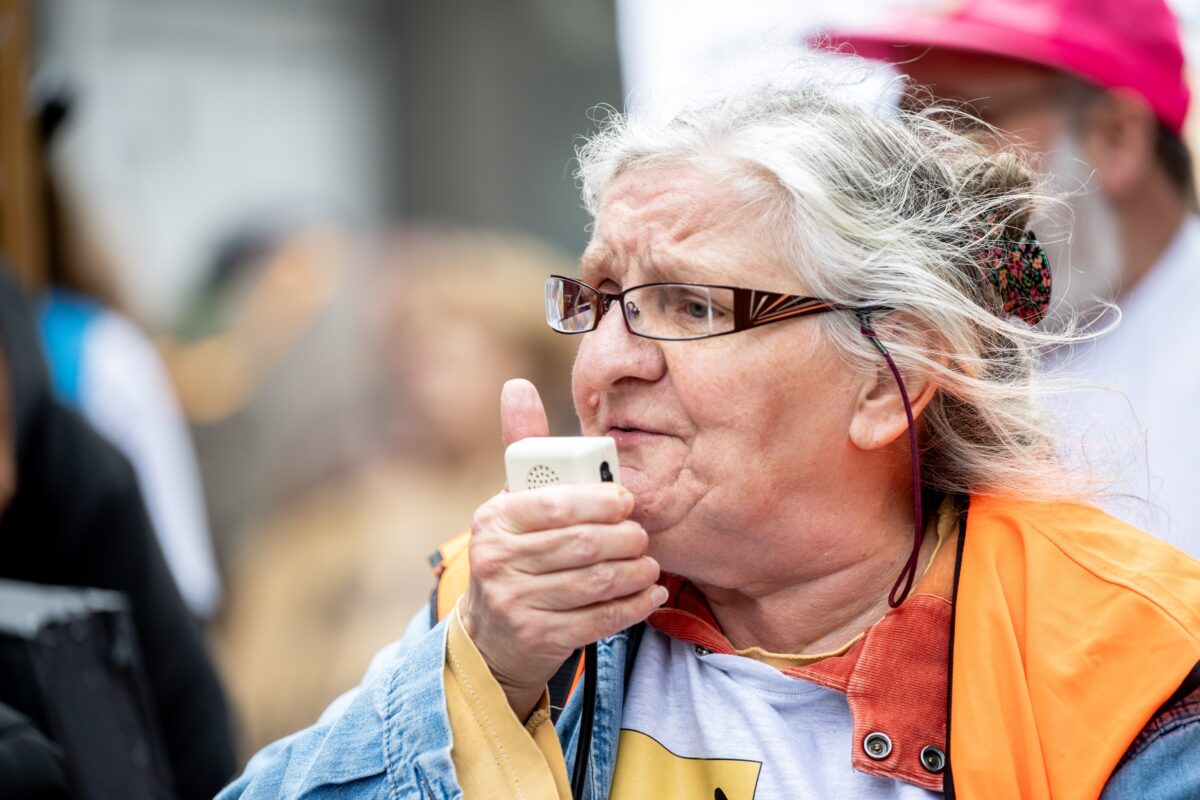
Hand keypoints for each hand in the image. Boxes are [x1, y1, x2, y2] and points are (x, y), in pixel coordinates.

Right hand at [460, 379, 666, 719]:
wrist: (490, 632)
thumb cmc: (514, 549)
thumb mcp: (511, 500)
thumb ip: (524, 446)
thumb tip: (517, 384)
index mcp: (495, 519)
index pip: (555, 505)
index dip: (599, 502)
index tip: (627, 501)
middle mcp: (497, 560)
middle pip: (580, 545)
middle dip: (624, 538)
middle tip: (643, 535)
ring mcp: (514, 603)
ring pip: (593, 583)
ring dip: (633, 572)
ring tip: (649, 564)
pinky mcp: (537, 638)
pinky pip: (597, 620)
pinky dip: (632, 606)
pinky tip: (649, 594)